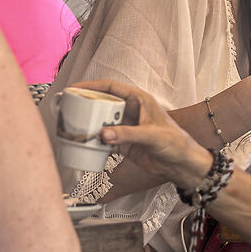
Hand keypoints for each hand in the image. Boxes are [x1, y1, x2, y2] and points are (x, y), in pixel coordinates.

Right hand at [78, 77, 215, 192]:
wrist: (182, 165)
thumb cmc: (175, 143)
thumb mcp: (152, 135)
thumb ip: (128, 134)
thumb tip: (104, 134)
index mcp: (139, 100)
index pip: (111, 87)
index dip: (91, 86)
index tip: (74, 89)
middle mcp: (131, 111)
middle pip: (103, 103)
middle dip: (86, 105)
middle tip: (68, 108)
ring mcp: (126, 127)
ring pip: (102, 122)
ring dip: (89, 125)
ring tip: (72, 127)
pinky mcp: (124, 143)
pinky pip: (105, 140)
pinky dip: (95, 142)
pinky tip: (85, 144)